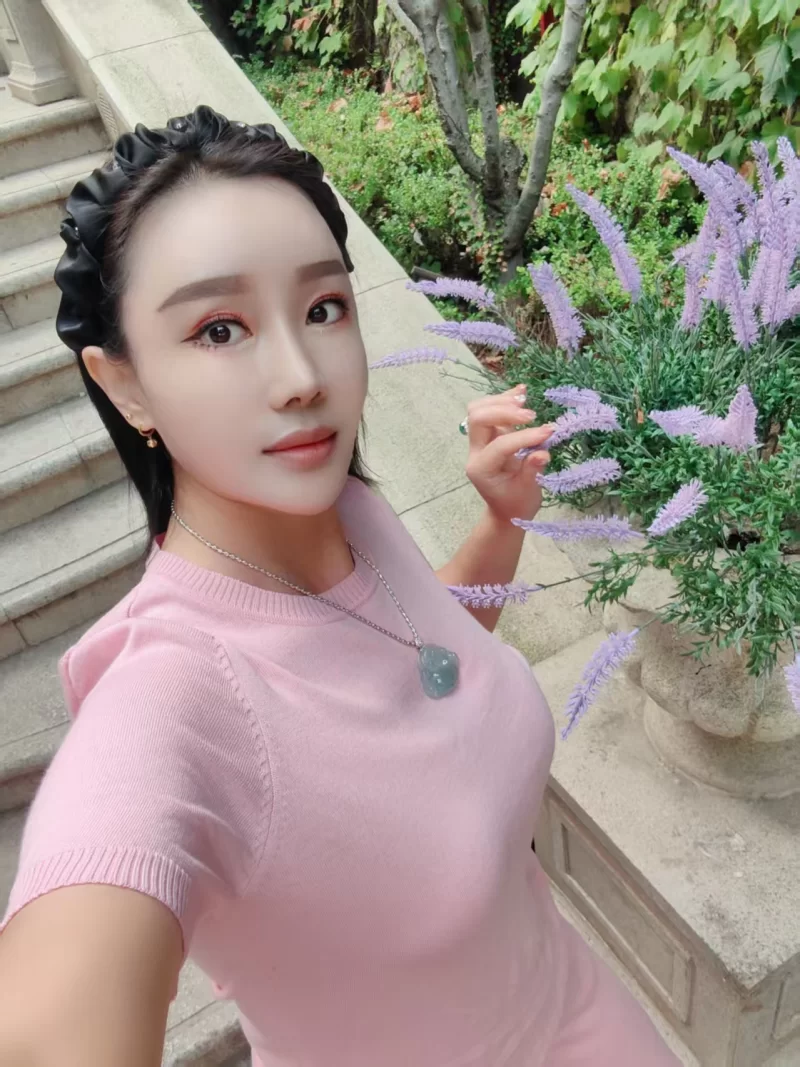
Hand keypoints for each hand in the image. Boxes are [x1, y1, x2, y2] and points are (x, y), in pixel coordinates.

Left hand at [462, 384, 552, 523]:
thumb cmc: (517, 504)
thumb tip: (542, 451)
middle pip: (478, 418)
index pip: (500, 445)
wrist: (507, 511)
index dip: (524, 437)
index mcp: (481, 469)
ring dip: (502, 402)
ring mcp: (480, 441)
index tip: (549, 433)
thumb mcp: (528, 493)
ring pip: (479, 409)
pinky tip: (522, 391)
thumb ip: (532, 471)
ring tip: (526, 402)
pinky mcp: (491, 435)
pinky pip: (491, 410)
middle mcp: (476, 452)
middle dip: (504, 412)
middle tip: (532, 416)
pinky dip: (506, 399)